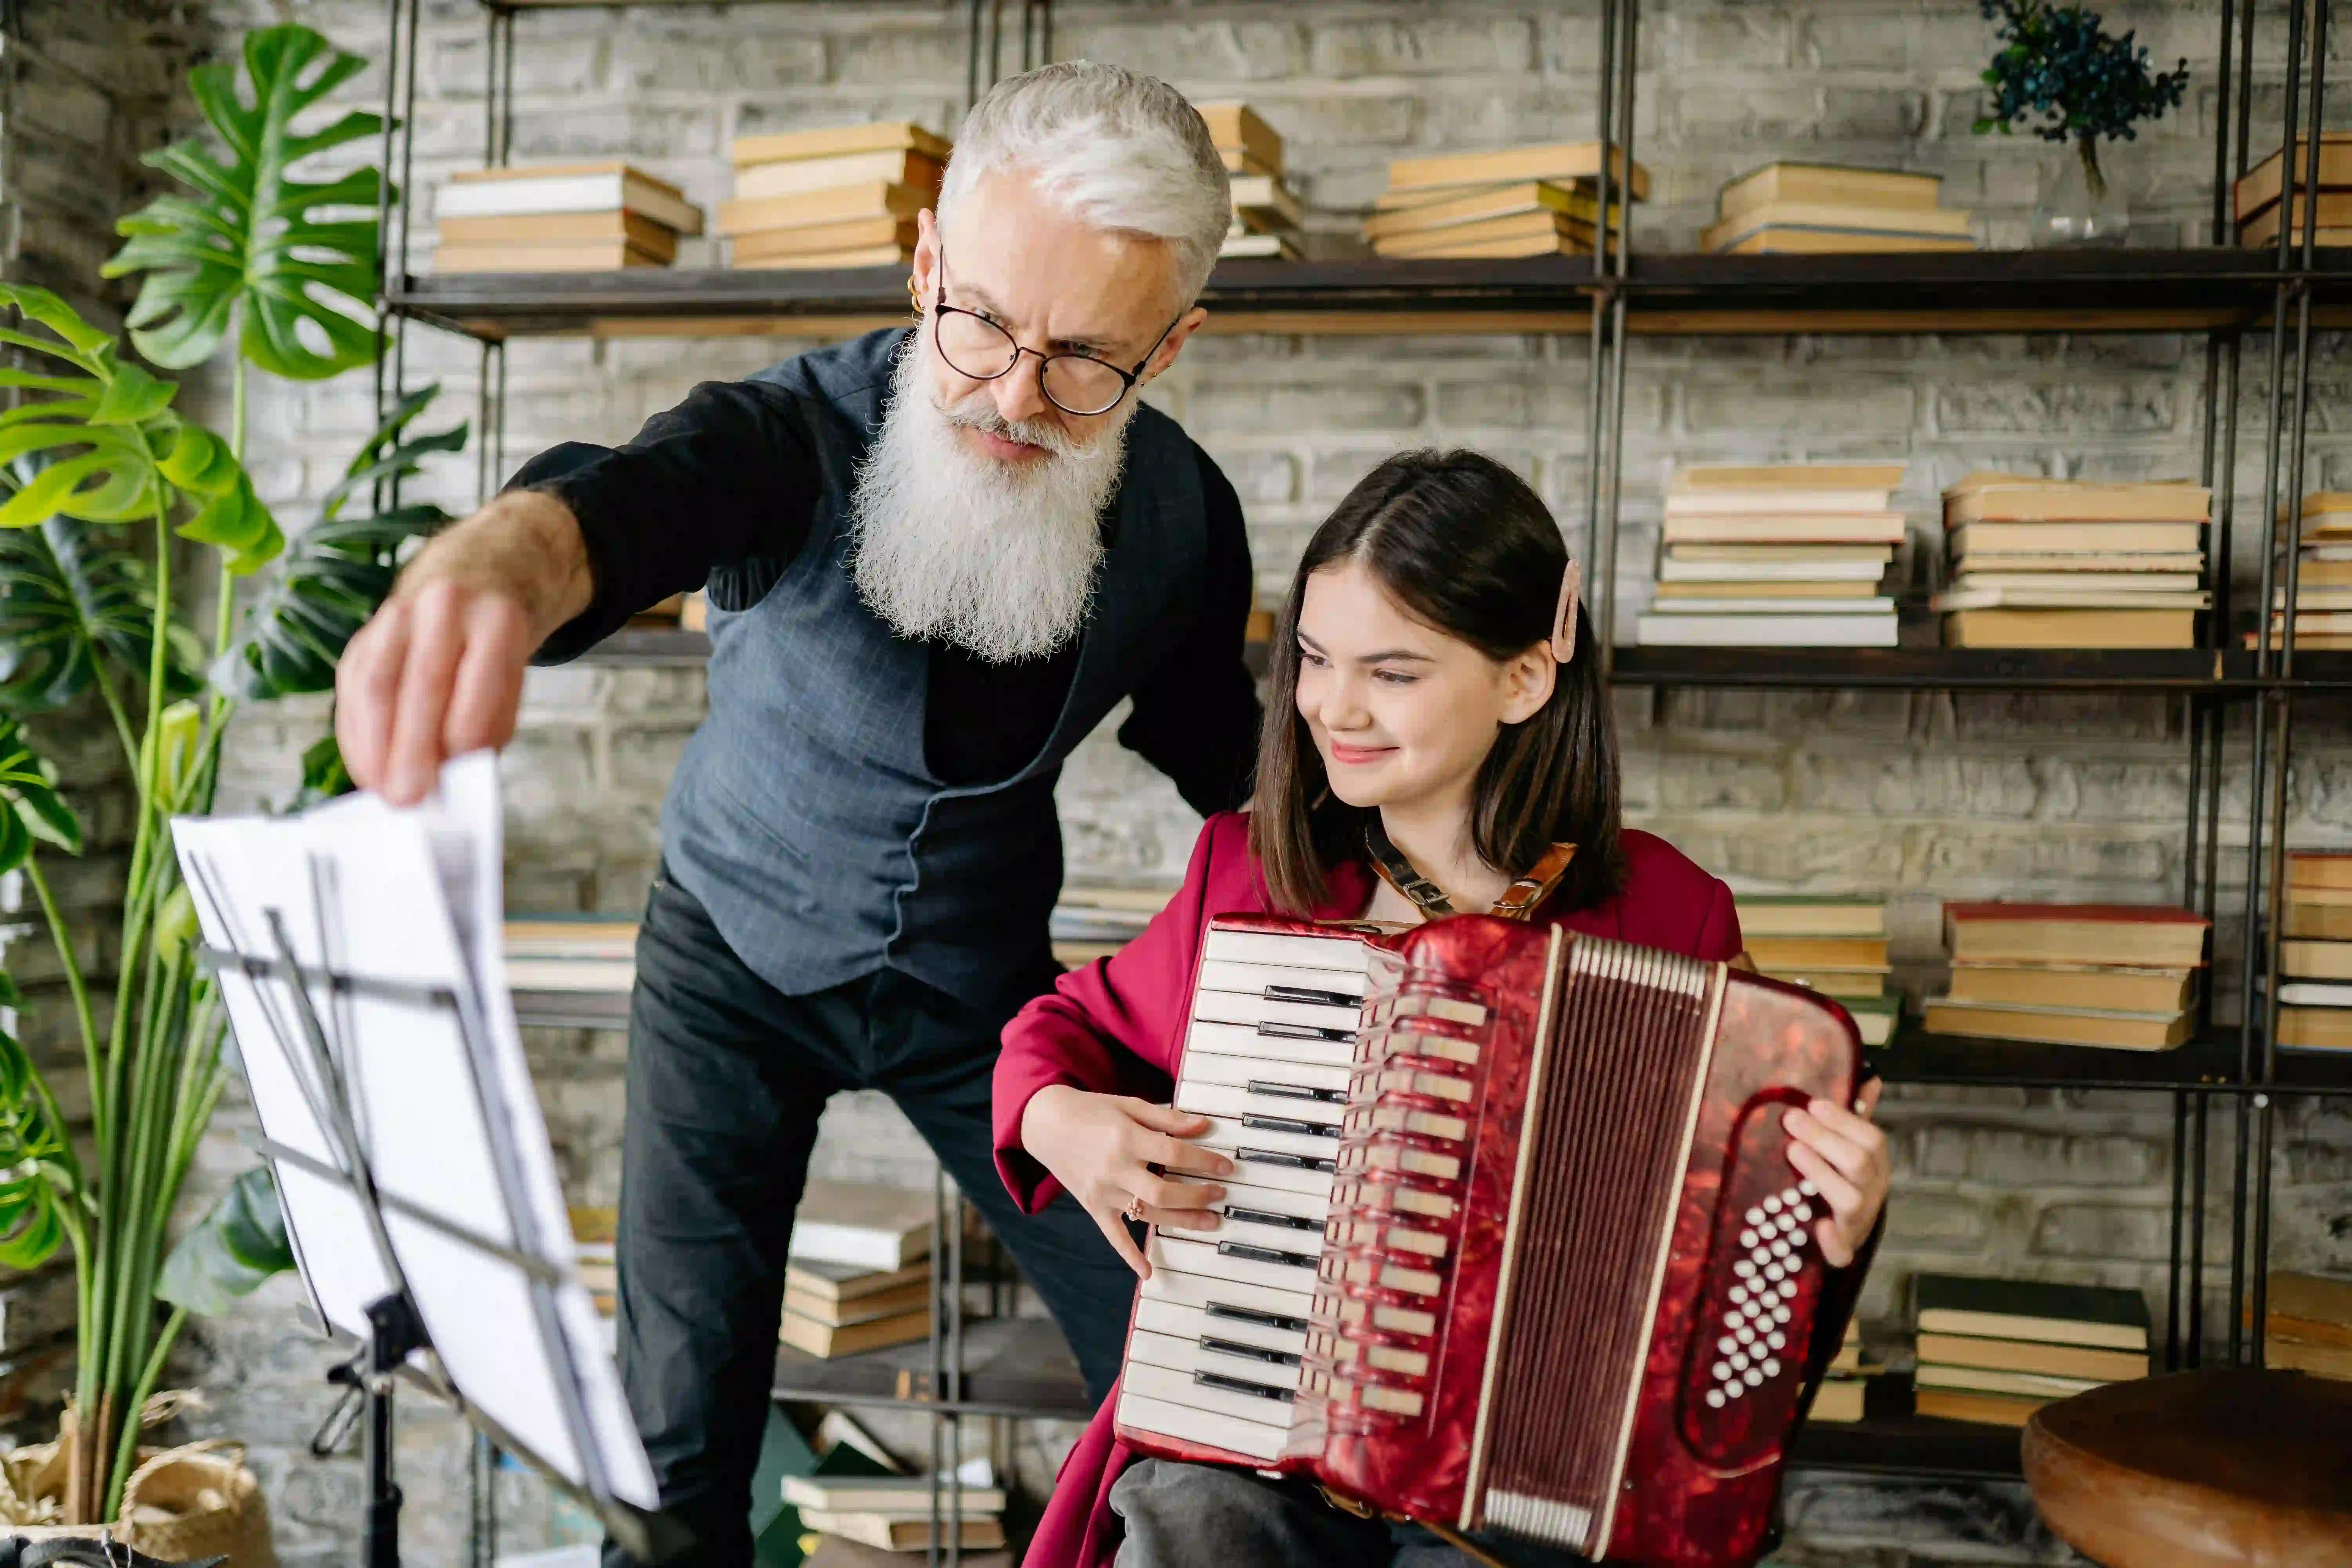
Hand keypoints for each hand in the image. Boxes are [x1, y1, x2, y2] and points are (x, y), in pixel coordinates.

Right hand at [336, 491, 588, 804]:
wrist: (487, 564)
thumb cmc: (500, 634)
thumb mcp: (517, 667)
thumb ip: (490, 718)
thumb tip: (455, 775)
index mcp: (498, 619)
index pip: (477, 684)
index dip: (460, 738)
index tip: (450, 782)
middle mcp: (447, 608)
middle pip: (422, 684)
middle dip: (410, 748)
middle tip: (406, 798)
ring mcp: (400, 611)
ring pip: (377, 681)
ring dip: (373, 743)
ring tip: (378, 788)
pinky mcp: (369, 627)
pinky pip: (354, 681)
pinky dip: (356, 728)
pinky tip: (364, 762)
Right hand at [1020, 1085, 1233, 1278]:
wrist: (1046, 1123)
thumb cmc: (1093, 1110)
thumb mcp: (1130, 1105)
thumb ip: (1167, 1118)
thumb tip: (1204, 1126)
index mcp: (1127, 1138)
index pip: (1175, 1153)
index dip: (1205, 1161)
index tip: (1227, 1167)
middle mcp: (1115, 1168)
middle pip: (1163, 1192)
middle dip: (1197, 1196)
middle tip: (1221, 1195)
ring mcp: (1103, 1191)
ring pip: (1147, 1214)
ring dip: (1182, 1221)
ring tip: (1211, 1222)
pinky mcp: (1093, 1206)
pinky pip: (1113, 1235)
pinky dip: (1129, 1255)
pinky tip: (1148, 1273)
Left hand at [1783, 1078, 1887, 1267]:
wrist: (1851, 1234)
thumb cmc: (1847, 1180)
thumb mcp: (1854, 1147)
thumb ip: (1858, 1116)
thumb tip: (1870, 1077)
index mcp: (1876, 1165)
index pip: (1871, 1138)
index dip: (1844, 1120)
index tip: (1815, 1103)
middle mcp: (1872, 1191)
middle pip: (1857, 1163)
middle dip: (1824, 1139)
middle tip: (1791, 1119)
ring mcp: (1859, 1220)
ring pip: (1850, 1199)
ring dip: (1821, 1174)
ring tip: (1792, 1151)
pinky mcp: (1844, 1248)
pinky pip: (1843, 1250)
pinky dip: (1833, 1241)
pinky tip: (1819, 1227)